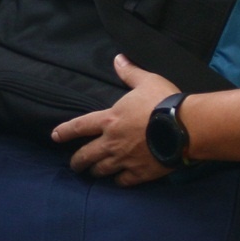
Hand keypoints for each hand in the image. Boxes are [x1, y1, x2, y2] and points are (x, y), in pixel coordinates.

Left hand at [51, 55, 177, 185]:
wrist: (184, 127)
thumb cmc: (164, 102)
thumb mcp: (146, 81)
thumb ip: (130, 73)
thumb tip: (118, 59)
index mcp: (110, 120)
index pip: (79, 127)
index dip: (64, 132)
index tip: (55, 137)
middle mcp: (111, 142)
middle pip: (85, 155)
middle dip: (77, 161)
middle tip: (74, 165)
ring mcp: (124, 159)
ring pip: (101, 171)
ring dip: (95, 172)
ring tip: (93, 173)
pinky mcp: (139, 173)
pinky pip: (122, 181)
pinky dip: (118, 181)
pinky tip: (118, 180)